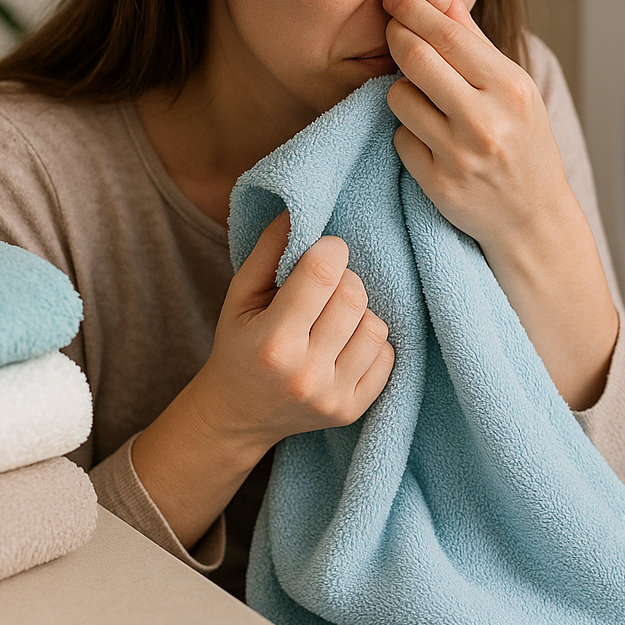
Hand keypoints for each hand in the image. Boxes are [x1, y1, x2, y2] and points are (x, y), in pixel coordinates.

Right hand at [131, 210, 393, 548]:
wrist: (237, 415)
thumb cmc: (239, 344)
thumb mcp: (239, 294)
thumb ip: (268, 249)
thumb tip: (299, 208)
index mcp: (272, 340)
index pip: (323, 272)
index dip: (330, 249)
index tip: (324, 251)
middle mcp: (304, 373)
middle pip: (353, 295)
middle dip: (343, 279)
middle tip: (324, 288)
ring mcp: (332, 397)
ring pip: (376, 325)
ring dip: (359, 313)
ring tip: (333, 319)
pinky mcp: (353, 411)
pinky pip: (388, 356)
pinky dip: (370, 343)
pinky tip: (344, 345)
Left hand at [383, 0, 569, 261]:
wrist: (532, 218)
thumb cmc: (522, 141)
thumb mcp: (512, 87)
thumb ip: (471, 37)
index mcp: (510, 88)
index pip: (448, 34)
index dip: (414, 9)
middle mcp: (486, 120)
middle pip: (414, 57)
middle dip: (397, 39)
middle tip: (395, 33)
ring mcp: (460, 155)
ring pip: (399, 97)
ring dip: (404, 92)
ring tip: (427, 101)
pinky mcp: (437, 183)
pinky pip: (399, 137)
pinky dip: (409, 133)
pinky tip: (432, 140)